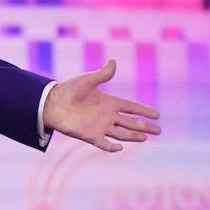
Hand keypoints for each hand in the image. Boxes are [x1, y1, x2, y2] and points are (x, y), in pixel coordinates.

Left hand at [42, 60, 159, 151]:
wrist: (51, 103)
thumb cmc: (69, 90)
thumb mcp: (87, 81)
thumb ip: (102, 75)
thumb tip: (113, 62)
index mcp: (109, 102)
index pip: (131, 107)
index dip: (143, 111)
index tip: (157, 115)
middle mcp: (107, 115)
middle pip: (130, 122)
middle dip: (144, 126)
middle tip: (159, 130)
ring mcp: (99, 126)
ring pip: (121, 133)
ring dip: (133, 136)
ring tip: (145, 138)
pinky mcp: (89, 135)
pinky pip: (103, 143)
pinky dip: (111, 146)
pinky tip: (120, 147)